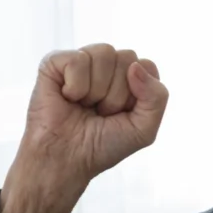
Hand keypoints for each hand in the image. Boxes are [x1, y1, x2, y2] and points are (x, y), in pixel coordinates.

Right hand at [0, 45, 169, 212]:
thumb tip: (135, 66)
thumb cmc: (102, 145)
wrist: (66, 159)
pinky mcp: (55, 62)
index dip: (137, 94)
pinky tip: (67, 97)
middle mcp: (106, 66)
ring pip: (104, 53)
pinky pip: (78, 59)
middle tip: (100, 112)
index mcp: (129, 78)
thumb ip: (157, 97)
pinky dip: (75, 86)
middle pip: (127, 57)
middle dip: (116, 94)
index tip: (121, 114)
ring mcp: (81, 62)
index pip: (147, 65)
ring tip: (84, 105)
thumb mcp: (144, 128)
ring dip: (96, 90)